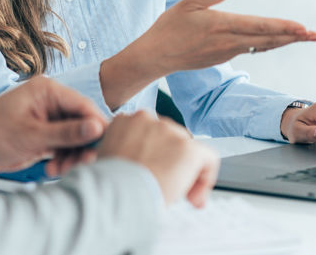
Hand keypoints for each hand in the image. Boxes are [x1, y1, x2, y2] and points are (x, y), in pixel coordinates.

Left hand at [0, 76, 106, 176]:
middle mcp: (51, 102)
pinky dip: (63, 159)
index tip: (104, 144)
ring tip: (60, 169)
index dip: (97, 125)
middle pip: (83, 122)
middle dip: (83, 145)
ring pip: (76, 137)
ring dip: (72, 156)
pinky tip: (53, 170)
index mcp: (47, 91)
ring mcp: (49, 119)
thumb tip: (96, 128)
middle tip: (83, 163)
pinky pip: (65, 146)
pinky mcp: (45, 135)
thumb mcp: (31, 135)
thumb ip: (65, 133)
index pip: (83, 105)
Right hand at [97, 111, 218, 207]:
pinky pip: (208, 159)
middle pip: (170, 139)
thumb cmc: (108, 183)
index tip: (152, 172)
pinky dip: (206, 177)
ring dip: (185, 172)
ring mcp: (169, 132)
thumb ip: (122, 152)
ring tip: (177, 195)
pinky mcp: (188, 148)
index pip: (149, 132)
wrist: (117, 192)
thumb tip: (135, 163)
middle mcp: (148, 119)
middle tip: (166, 187)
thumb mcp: (106, 158)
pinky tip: (196, 196)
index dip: (155, 154)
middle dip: (171, 162)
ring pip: (188, 150)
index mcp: (126, 120)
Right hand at [102, 0, 315, 108]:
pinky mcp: (223, 56)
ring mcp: (227, 52)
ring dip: (285, 41)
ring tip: (305, 37)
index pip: (260, 27)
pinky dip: (268, 44)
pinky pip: (252, 48)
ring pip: (262, 45)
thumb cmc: (168, 27)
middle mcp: (229, 41)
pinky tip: (278, 40)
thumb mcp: (187, 4)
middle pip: (268, 39)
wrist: (156, 57)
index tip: (304, 28)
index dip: (284, 27)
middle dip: (294, 36)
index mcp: (221, 25)